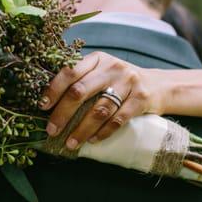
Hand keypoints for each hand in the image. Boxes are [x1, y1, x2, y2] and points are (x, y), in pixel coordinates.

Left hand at [39, 52, 161, 148]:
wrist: (158, 85)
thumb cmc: (120, 81)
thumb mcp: (103, 71)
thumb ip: (82, 78)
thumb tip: (49, 102)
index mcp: (98, 59)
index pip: (70, 71)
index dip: (54, 89)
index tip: (42, 106)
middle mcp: (112, 68)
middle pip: (80, 91)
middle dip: (62, 113)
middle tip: (51, 130)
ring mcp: (128, 82)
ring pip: (99, 109)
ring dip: (82, 129)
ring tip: (70, 143)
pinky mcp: (141, 99)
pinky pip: (117, 119)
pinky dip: (103, 132)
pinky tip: (93, 140)